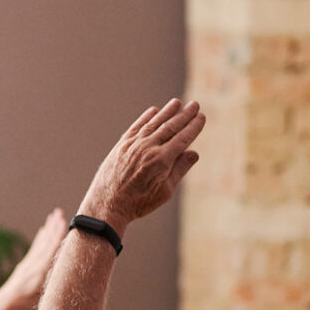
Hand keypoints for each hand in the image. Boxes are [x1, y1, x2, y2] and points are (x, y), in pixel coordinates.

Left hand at [0, 208, 67, 309]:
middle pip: (47, 241)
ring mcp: (29, 261)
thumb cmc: (26, 301)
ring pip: (41, 242)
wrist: (7, 300)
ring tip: (54, 216)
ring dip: (48, 228)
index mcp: (40, 270)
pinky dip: (40, 238)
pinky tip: (43, 230)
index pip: (51, 249)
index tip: (63, 223)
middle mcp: (35, 262)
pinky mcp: (26, 262)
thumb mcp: (43, 294)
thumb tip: (68, 270)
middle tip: (59, 213)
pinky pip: (35, 247)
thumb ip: (53, 281)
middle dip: (54, 227)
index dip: (57, 236)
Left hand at [79, 99, 204, 236]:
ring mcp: (133, 145)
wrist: (107, 206)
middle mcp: (147, 148)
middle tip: (195, 104)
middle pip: (170, 127)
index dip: (193, 127)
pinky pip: (136, 127)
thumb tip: (194, 153)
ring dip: (166, 112)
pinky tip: (153, 111)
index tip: (201, 117)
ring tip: (176, 103)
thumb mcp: (165, 191)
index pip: (183, 138)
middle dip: (184, 115)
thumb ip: (179, 170)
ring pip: (153, 124)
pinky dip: (145, 118)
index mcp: (161, 160)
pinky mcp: (120, 146)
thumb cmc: (138, 203)